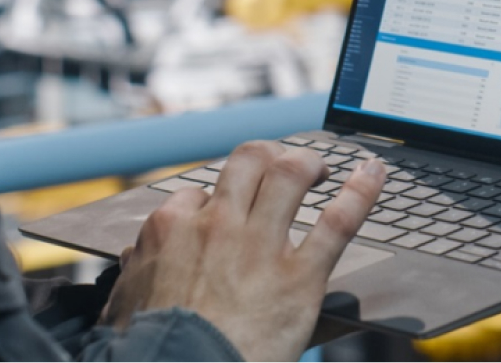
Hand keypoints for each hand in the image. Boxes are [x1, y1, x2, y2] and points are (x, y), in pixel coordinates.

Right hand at [101, 141, 387, 360]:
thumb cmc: (150, 350)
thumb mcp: (126, 303)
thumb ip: (137, 273)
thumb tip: (136, 259)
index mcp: (171, 231)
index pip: (197, 194)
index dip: (215, 199)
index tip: (226, 207)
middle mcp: (218, 225)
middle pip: (248, 162)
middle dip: (268, 156)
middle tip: (281, 166)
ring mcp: (260, 246)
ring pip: (290, 175)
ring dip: (310, 163)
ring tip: (321, 168)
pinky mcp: (300, 276)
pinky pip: (337, 221)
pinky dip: (362, 192)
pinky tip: (374, 173)